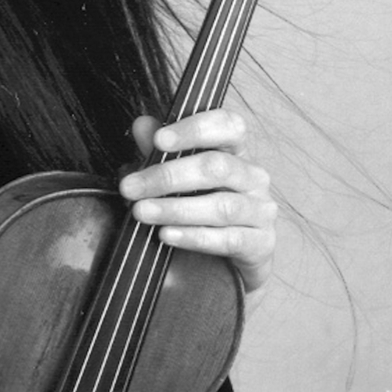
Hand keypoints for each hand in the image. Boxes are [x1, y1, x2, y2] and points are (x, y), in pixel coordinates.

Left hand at [118, 109, 275, 296]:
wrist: (222, 267)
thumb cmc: (198, 211)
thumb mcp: (174, 179)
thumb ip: (160, 151)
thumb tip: (142, 125)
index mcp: (235, 152)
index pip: (228, 125)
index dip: (195, 129)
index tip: (159, 139)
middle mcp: (253, 177)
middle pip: (216, 166)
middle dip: (168, 176)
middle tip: (130, 187)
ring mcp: (261, 210)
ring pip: (221, 205)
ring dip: (175, 209)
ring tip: (141, 212)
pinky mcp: (261, 243)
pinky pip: (228, 239)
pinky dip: (193, 237)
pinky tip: (166, 235)